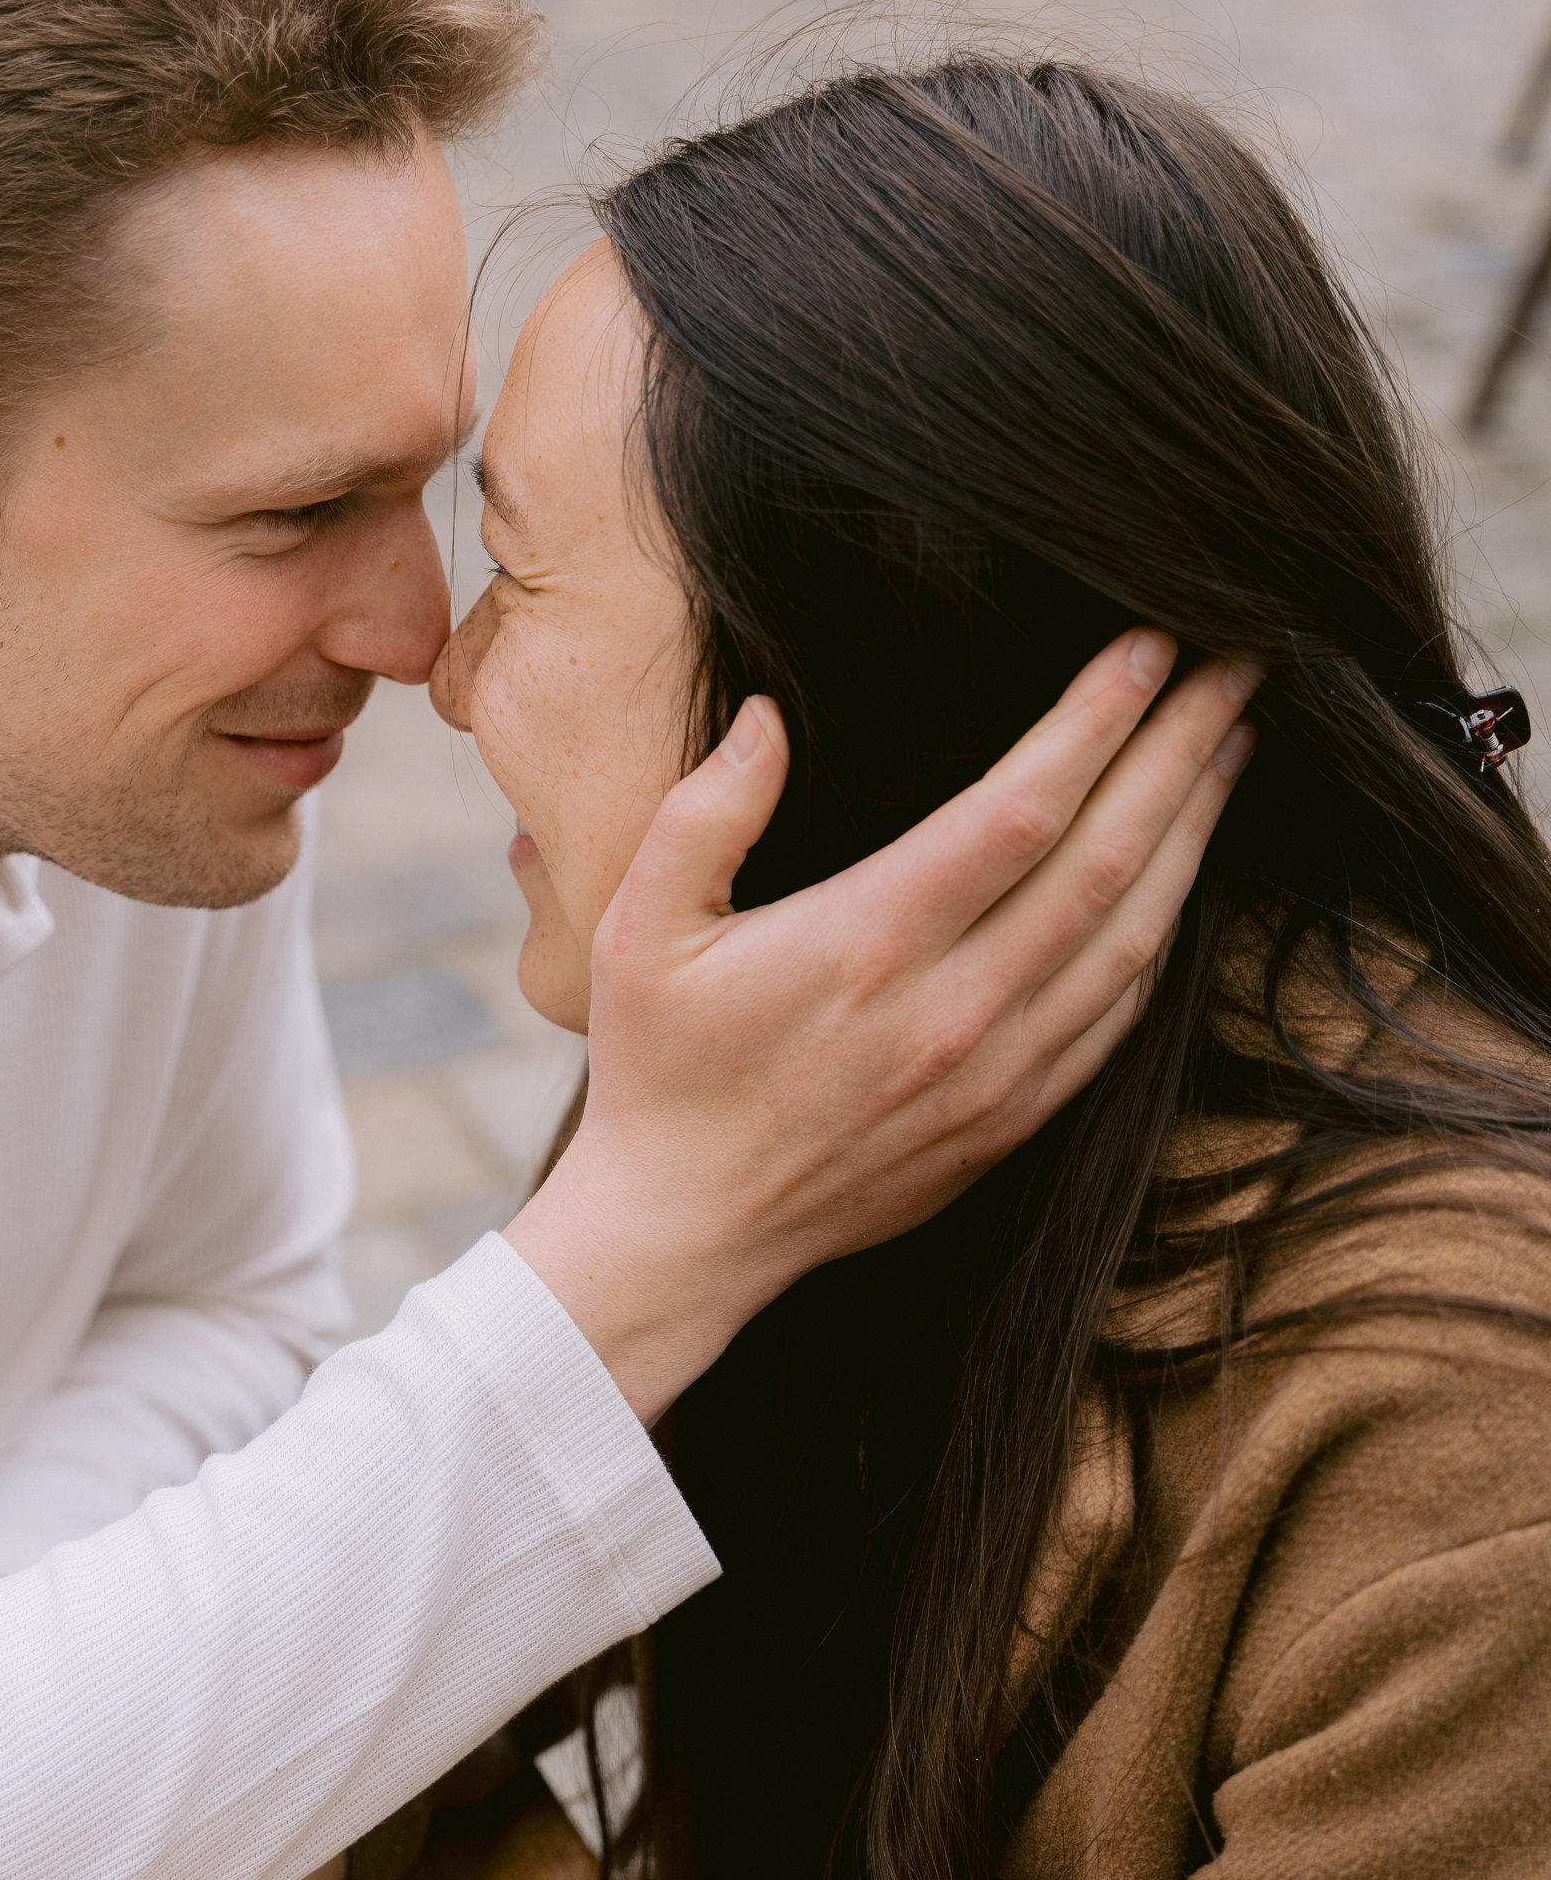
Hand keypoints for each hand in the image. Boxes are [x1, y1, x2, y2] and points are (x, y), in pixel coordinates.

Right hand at [509, 632, 1256, 1421]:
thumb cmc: (660, 1071)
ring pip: (1134, 939)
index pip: (1021, 810)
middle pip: (1107, 860)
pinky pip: (1117, 1018)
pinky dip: (1163, 935)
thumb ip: (705, 812)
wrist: (686, 1234)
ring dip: (1194, 835)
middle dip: (1183, 751)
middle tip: (1239, 667)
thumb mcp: (641, 930)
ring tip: (1231, 748)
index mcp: (870, 945)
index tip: (1150, 645)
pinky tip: (1181, 874)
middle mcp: (954, 1010)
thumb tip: (769, 717)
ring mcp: (996, 1075)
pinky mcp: (1010, 1123)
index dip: (1098, 721)